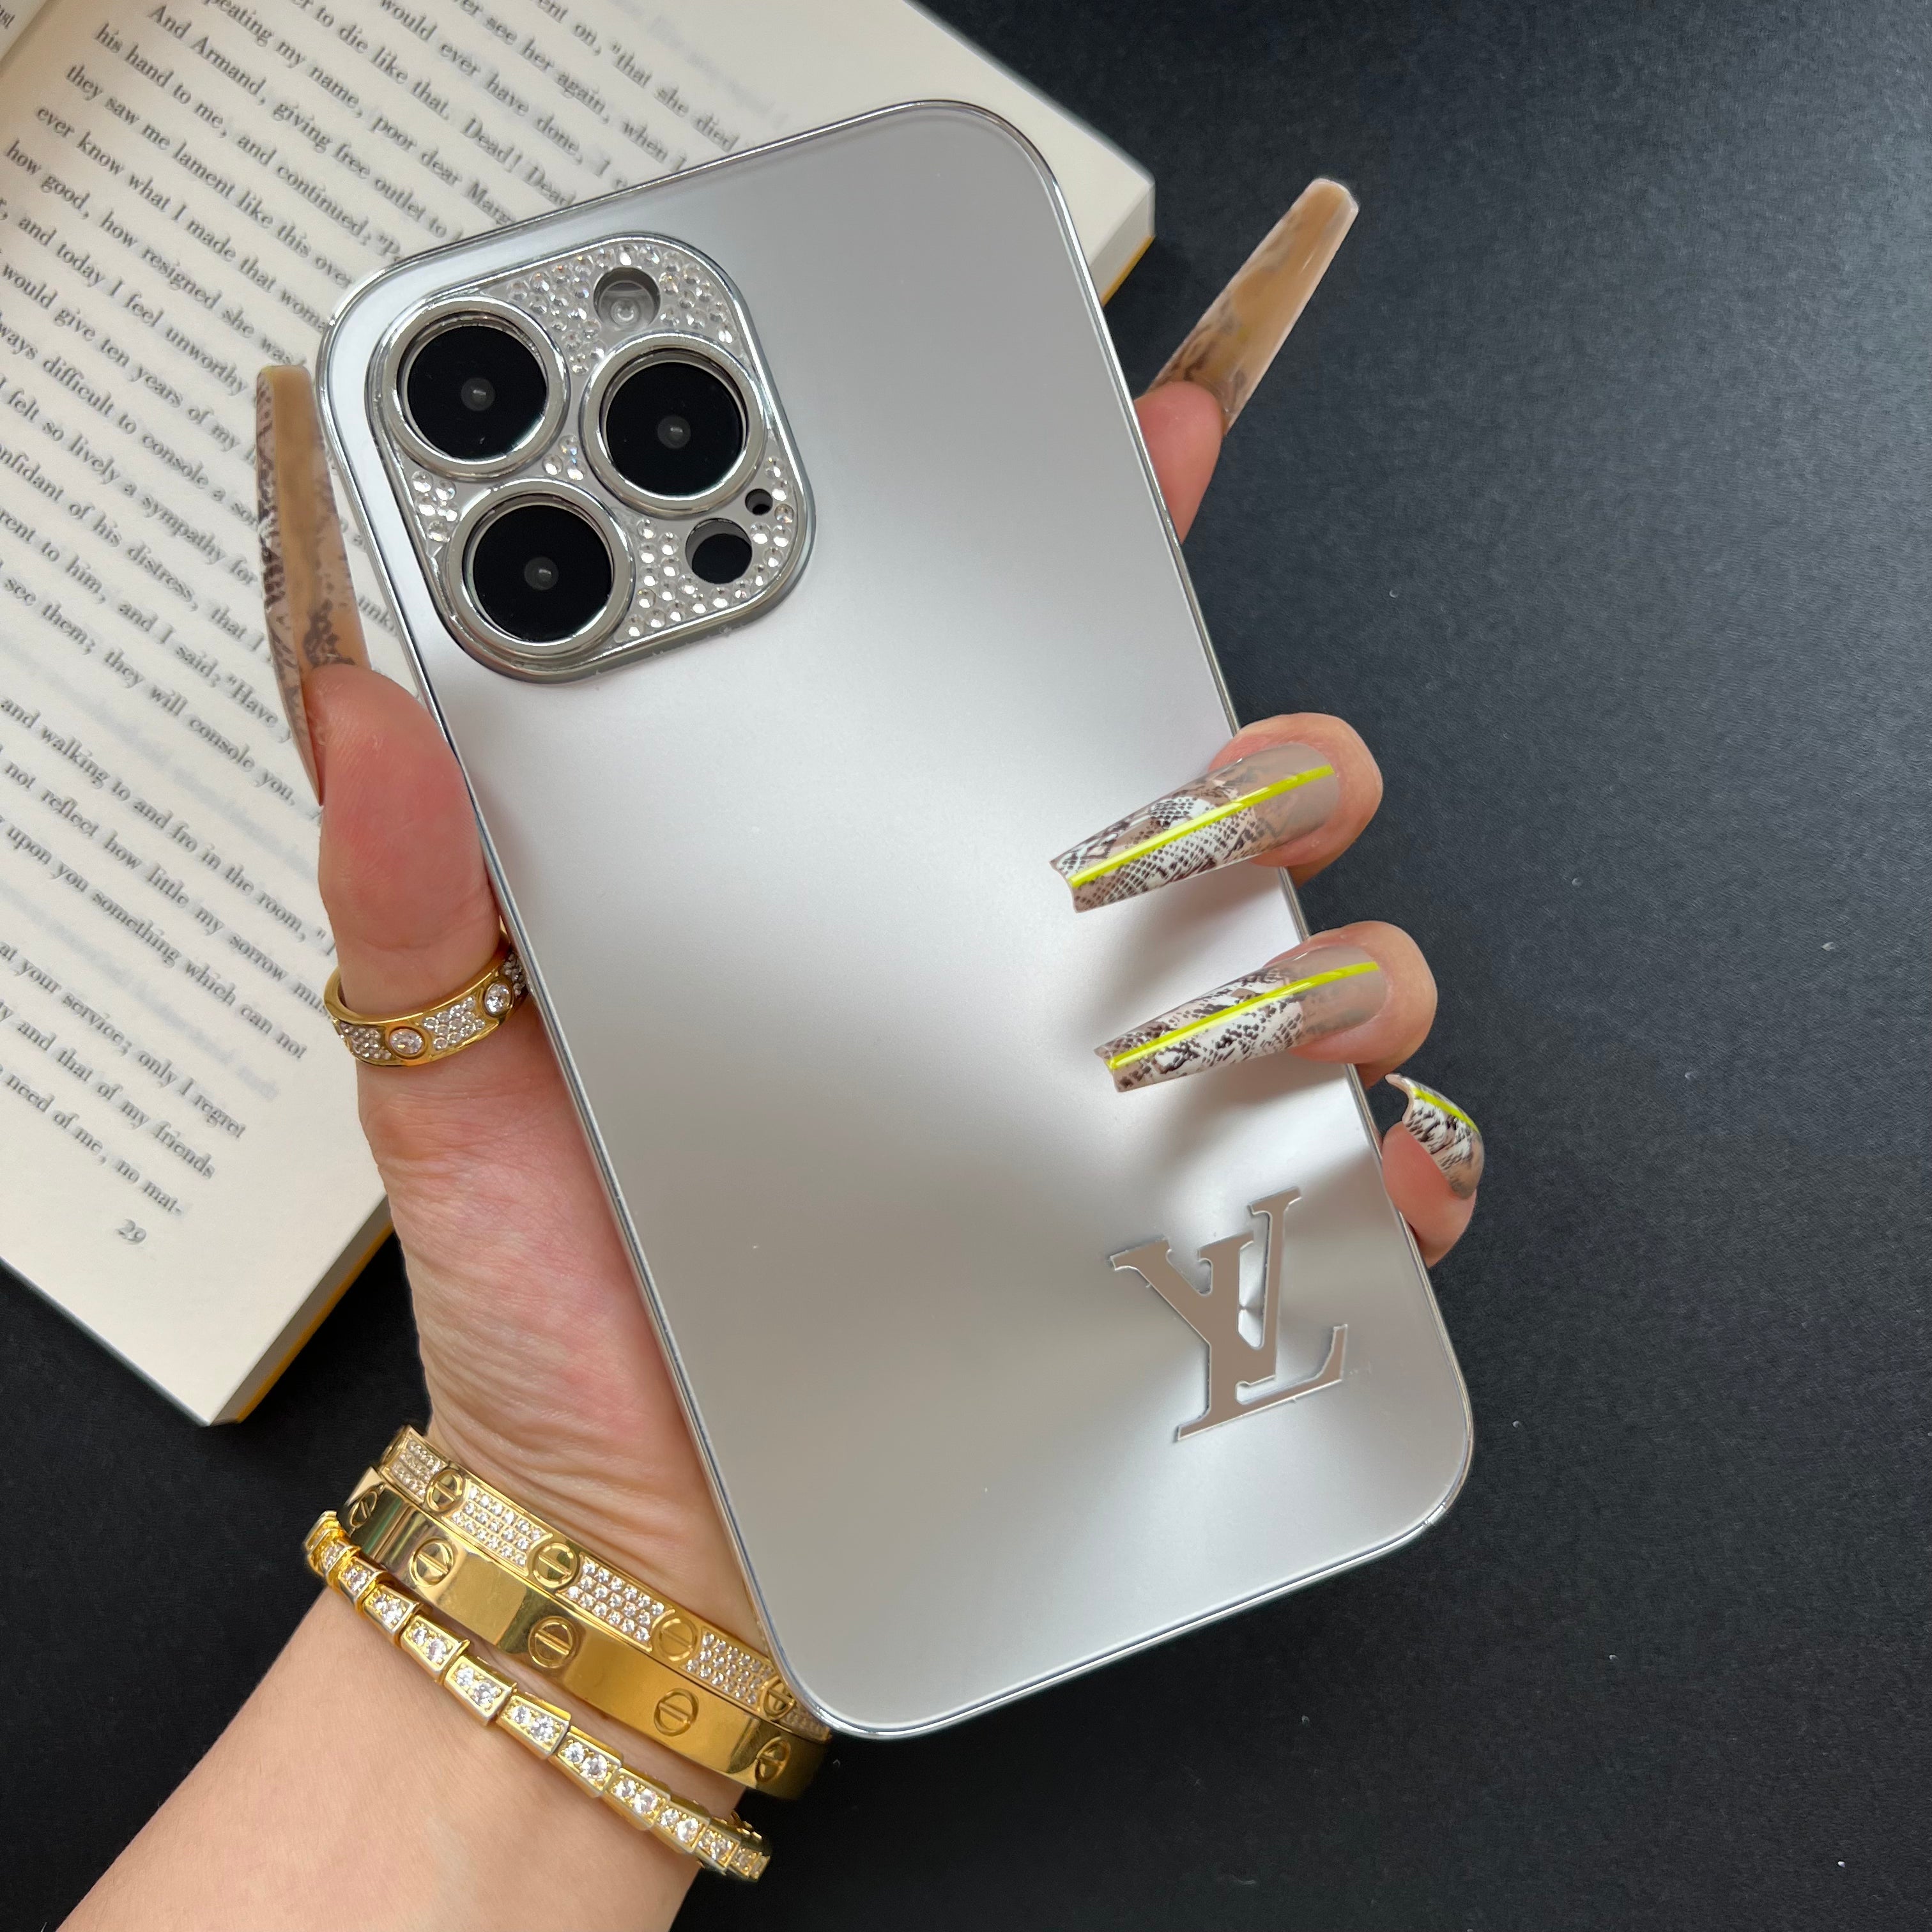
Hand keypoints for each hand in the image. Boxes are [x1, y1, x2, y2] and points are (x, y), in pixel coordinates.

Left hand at [299, 379, 1479, 1697]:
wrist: (630, 1531)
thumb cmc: (559, 1295)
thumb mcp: (451, 1067)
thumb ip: (414, 881)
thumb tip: (368, 689)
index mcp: (868, 890)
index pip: (997, 679)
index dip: (1086, 537)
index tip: (1144, 429)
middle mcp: (1013, 983)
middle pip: (1214, 801)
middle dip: (1262, 746)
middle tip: (1183, 779)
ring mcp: (1105, 1120)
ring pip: (1314, 969)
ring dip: (1328, 947)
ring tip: (1223, 997)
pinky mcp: (1158, 1267)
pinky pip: (1334, 1195)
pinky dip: (1380, 1173)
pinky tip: (1342, 1172)